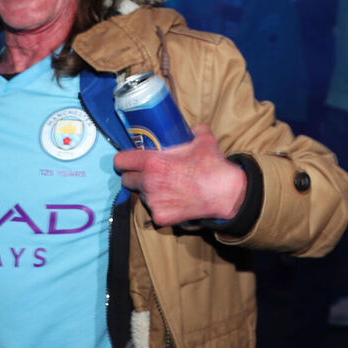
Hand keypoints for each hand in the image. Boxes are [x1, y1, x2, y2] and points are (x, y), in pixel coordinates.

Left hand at [113, 125, 246, 226]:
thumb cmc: (212, 166)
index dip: (123, 160)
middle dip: (134, 177)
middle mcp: (148, 183)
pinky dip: (161, 207)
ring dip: (148, 192)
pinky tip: (174, 201)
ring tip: (166, 188)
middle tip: (147, 174)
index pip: (121, 161)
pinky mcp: (161, 218)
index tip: (128, 161)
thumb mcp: (203, 139)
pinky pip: (154, 210)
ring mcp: (153, 202)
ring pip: (141, 196)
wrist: (225, 193)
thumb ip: (192, 131)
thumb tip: (190, 129)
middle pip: (127, 180)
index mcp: (152, 163)